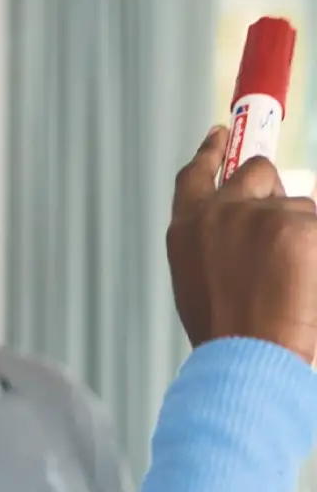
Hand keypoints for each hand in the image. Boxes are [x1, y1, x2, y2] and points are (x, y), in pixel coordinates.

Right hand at [168, 127, 316, 365]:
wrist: (249, 358)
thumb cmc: (227, 335)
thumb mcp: (200, 286)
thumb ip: (216, 247)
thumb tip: (248, 231)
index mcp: (187, 230)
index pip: (196, 174)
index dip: (211, 151)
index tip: (222, 132)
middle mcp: (220, 212)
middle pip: (256, 173)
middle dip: (274, 193)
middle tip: (283, 227)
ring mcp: (261, 214)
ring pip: (299, 209)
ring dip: (303, 240)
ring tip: (293, 289)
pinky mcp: (300, 223)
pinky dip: (316, 254)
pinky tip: (306, 286)